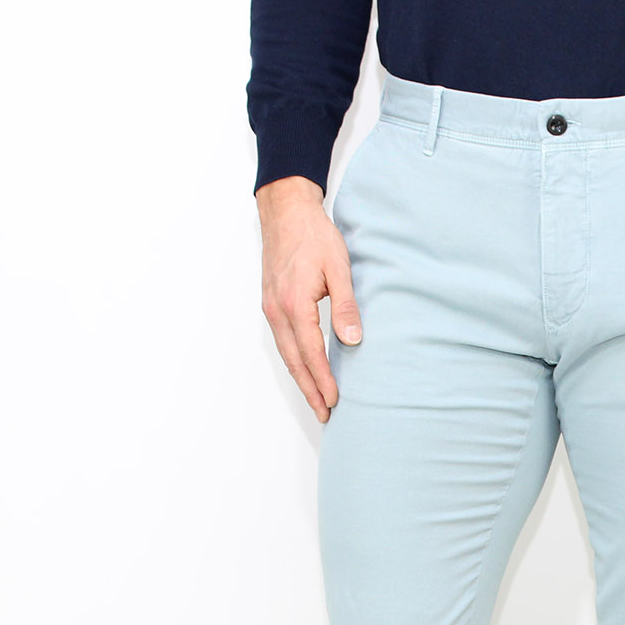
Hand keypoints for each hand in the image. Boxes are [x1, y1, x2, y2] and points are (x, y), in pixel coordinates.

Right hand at [256, 175, 362, 422]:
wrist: (285, 210)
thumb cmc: (313, 235)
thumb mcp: (338, 268)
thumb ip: (345, 305)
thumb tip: (353, 339)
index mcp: (295, 304)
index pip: (311, 353)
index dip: (323, 380)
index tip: (334, 400)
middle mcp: (278, 310)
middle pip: (294, 361)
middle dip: (310, 390)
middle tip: (324, 414)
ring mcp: (271, 308)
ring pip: (286, 354)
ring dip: (301, 379)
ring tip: (316, 400)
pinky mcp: (271, 303)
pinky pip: (283, 340)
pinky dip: (294, 361)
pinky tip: (305, 370)